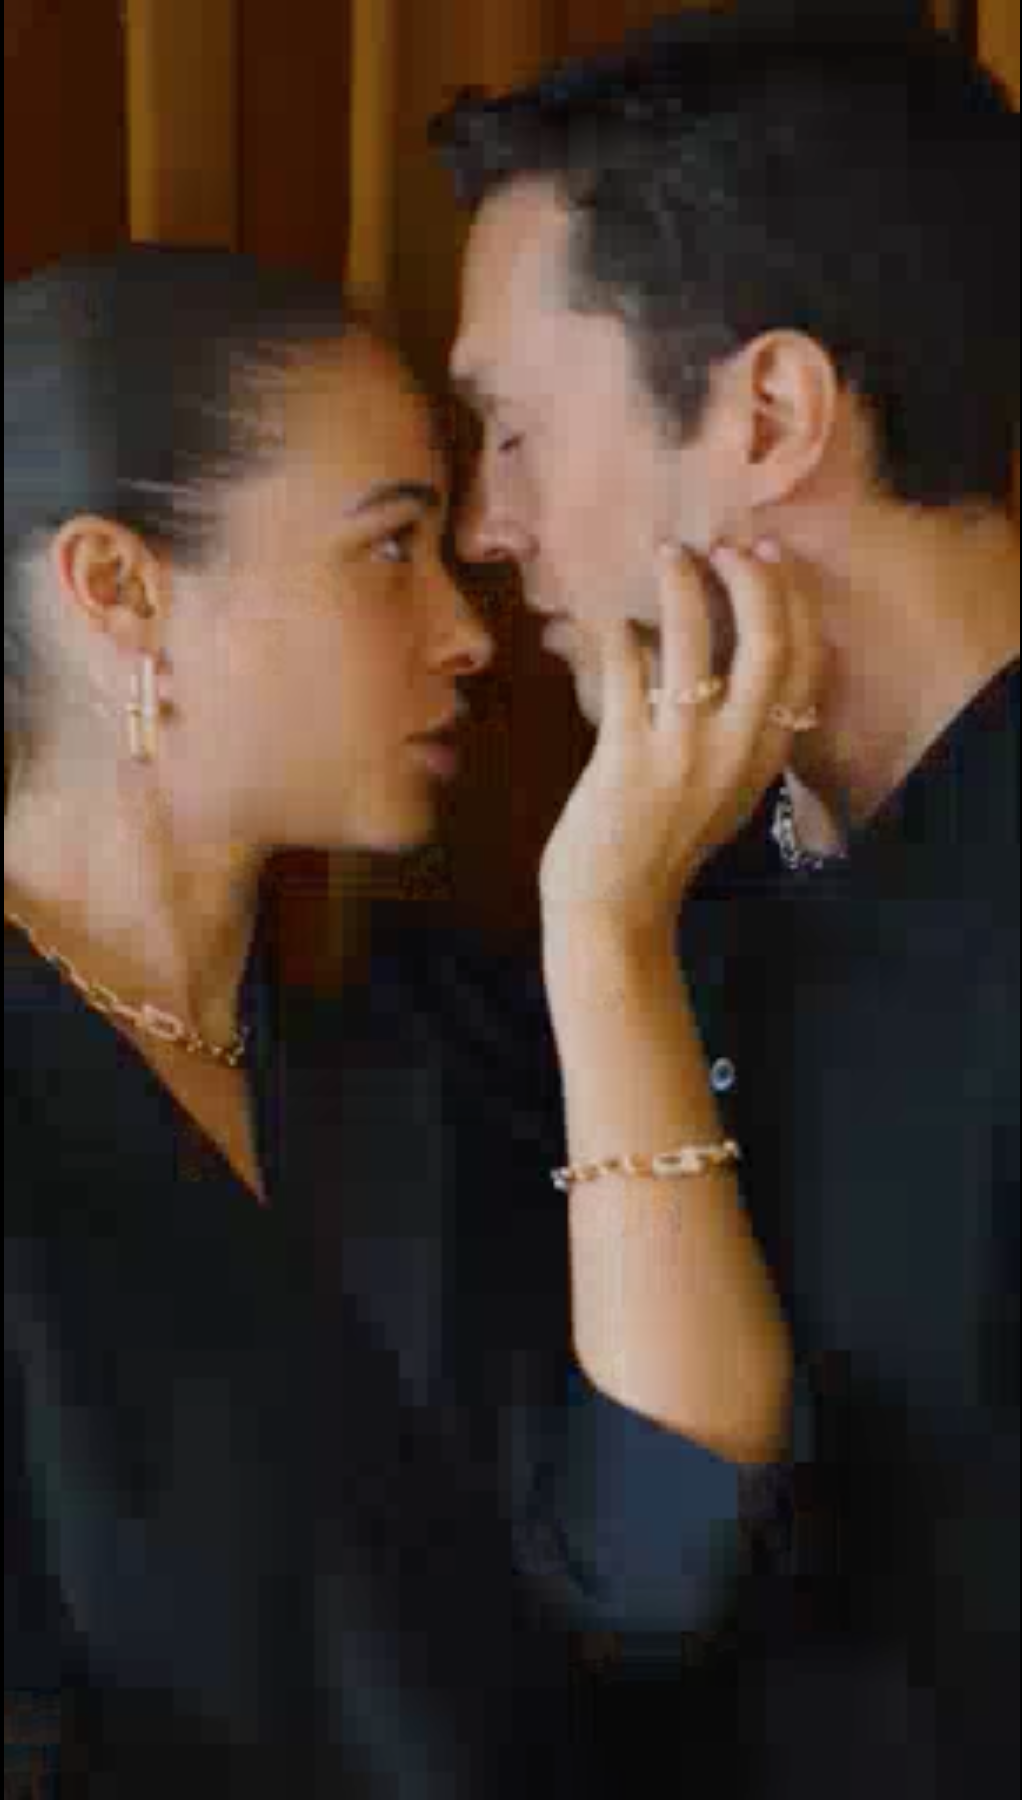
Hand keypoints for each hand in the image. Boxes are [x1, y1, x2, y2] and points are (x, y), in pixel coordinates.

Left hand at [539, 540, 822, 932]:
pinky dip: (621, 638)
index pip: (805, 663)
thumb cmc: (663, 847)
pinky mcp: (626, 757)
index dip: (793, 601)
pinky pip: (628, 674)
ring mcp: (683, 754)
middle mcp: (736, 750)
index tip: (769, 557)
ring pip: (695, 645)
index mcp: (766, 756)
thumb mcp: (725, 790)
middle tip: (725, 547)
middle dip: (751, 581)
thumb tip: (723, 659)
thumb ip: (737, 733)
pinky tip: (615, 624)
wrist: (616, 908)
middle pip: (767, 643)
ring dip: (682, 589)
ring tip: (669, 556)